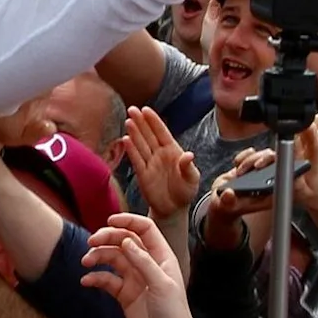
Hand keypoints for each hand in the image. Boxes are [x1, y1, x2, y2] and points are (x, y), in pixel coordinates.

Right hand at [83, 211, 200, 317]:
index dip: (127, 221)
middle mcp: (147, 264)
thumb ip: (143, 261)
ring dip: (98, 257)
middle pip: (124, 241)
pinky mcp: (124, 295)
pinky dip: (95, 278)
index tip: (108, 222)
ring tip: (85, 262)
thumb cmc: (173, 314)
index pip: (144, 229)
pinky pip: (107, 280)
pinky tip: (86, 281)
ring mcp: (135, 279)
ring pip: (112, 259)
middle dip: (106, 238)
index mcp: (161, 257)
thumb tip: (126, 241)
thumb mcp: (161, 284)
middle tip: (90, 243)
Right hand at [119, 105, 199, 220]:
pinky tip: (126, 140)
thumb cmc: (186, 190)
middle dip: (140, 122)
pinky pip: (136, 160)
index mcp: (173, 150)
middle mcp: (159, 154)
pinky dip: (131, 150)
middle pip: (148, 135)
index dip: (154, 121)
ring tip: (128, 121)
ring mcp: (150, 163)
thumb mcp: (192, 179)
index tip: (146, 110)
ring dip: (134, 133)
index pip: (162, 132)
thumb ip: (188, 167)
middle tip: (132, 109)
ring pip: (141, 145)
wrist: (174, 208)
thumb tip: (189, 155)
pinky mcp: (142, 175)